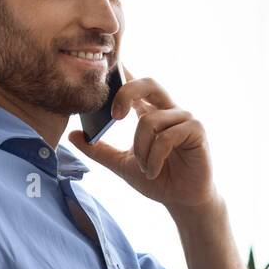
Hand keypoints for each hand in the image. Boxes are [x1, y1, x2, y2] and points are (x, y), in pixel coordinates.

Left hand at [68, 66, 217, 208]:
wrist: (182, 201)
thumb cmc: (157, 179)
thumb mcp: (121, 164)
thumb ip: (98, 149)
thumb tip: (72, 134)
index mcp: (151, 112)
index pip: (136, 84)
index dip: (123, 71)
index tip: (106, 67)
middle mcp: (168, 110)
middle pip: (148, 83)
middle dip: (127, 93)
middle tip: (114, 117)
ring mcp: (184, 118)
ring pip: (150, 121)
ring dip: (141, 149)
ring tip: (145, 169)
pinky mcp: (196, 130)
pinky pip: (166, 137)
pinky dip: (154, 158)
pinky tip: (153, 172)